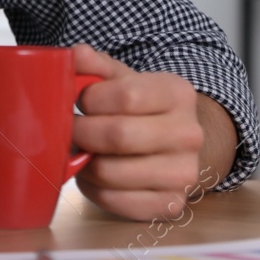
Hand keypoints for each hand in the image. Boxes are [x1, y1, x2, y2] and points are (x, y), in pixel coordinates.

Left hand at [69, 44, 233, 220]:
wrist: (175, 143)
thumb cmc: (140, 108)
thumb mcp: (123, 79)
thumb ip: (96, 65)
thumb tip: (77, 55)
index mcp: (178, 94)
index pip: (125, 96)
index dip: (90, 99)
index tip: (81, 101)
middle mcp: (189, 134)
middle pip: (118, 136)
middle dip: (81, 133)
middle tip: (70, 130)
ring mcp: (183, 173)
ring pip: (111, 172)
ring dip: (84, 163)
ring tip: (82, 152)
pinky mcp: (170, 204)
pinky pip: (115, 201)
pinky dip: (93, 189)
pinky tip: (93, 174)